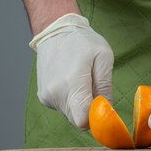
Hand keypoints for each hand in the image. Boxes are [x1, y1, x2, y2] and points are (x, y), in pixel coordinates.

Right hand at [29, 13, 113, 128]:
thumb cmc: (82, 41)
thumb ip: (105, 86)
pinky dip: (70, 100)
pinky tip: (71, 81)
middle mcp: (55, 93)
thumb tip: (107, 109)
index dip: (96, 117)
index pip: (83, 120)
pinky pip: (63, 107)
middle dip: (89, 110)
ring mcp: (47, 96)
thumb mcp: (103, 57)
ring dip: (80, 104)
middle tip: (94, 88)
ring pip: (71, 114)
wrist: (55, 31)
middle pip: (78, 119)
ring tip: (81, 80)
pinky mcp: (43, 97)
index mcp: (72, 83)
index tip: (102, 106)